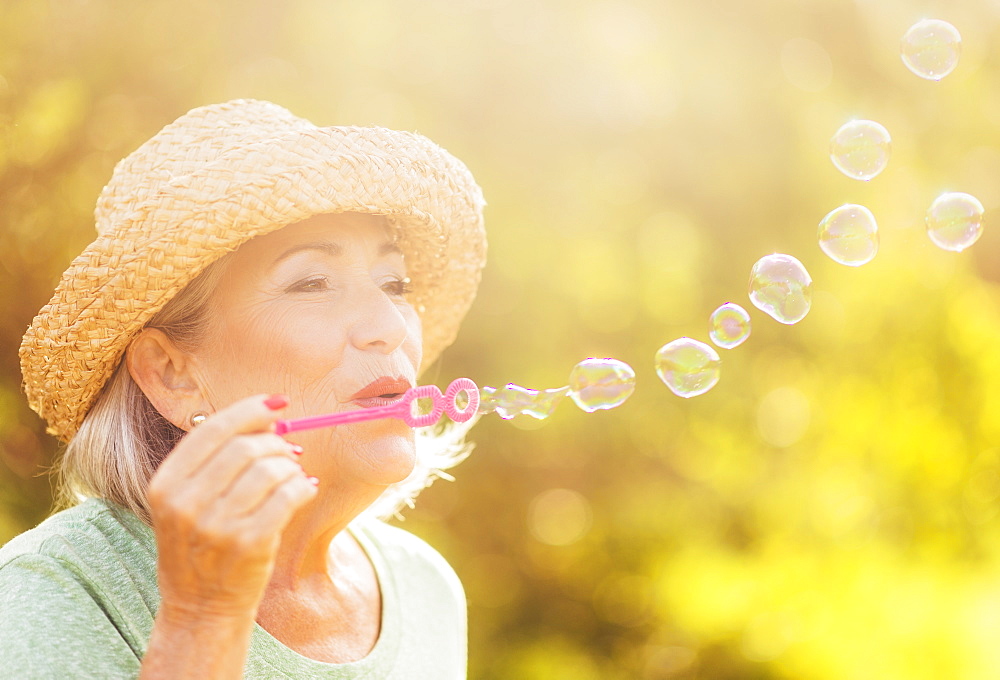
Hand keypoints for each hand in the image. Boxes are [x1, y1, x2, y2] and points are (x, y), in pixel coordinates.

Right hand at [146, 394, 316, 622]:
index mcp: (165, 485)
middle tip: (289, 451)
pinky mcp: (249, 544)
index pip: (212, 429)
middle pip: (245, 446)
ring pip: (270, 469)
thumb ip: (215, 461)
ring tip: (292, 476)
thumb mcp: (186, 503)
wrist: (199, 610)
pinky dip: (303, 486)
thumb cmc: (200, 548)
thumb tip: (268, 419)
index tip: (277, 403)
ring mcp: (217, 526)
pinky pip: (289, 495)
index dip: (250, 409)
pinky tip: (304, 489)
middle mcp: (185, 503)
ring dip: (291, 467)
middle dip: (276, 442)